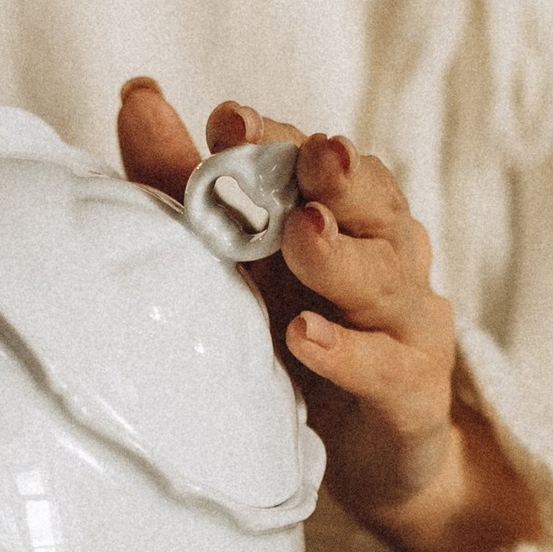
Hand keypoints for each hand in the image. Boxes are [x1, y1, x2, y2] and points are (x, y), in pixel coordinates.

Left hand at [116, 81, 538, 551]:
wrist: (364, 457)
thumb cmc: (297, 342)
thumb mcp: (239, 265)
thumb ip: (189, 186)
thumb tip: (138, 95)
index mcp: (347, 216)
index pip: (320, 163)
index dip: (280, 140)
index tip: (231, 120)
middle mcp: (387, 256)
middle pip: (374, 204)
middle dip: (340, 176)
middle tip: (308, 156)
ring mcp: (407, 324)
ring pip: (384, 279)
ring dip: (340, 256)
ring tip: (301, 235)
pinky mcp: (413, 392)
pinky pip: (386, 367)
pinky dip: (347, 352)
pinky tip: (306, 337)